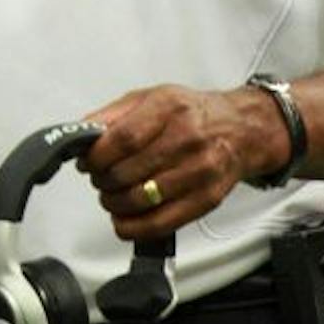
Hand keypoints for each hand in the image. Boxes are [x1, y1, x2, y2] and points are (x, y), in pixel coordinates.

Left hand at [81, 84, 288, 239]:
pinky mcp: (207, 199)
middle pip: (128, 172)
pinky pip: (162, 223)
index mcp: (168, 108)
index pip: (122, 139)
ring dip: (114, 203)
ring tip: (111, 195)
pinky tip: (124, 219)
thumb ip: (112, 115)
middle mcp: (187, 139)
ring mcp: (200, 171)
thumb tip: (82, 134)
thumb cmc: (192, 113)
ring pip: (141, 199)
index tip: (86, 162)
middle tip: (98, 178)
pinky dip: (134, 227)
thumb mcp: (150, 97)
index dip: (96, 157)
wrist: (241, 129)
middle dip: (102, 180)